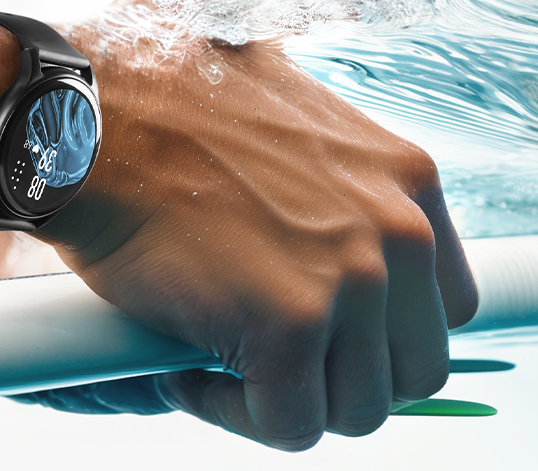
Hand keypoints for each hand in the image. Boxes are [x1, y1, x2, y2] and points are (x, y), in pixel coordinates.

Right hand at [30, 8, 476, 449]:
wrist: (91, 121)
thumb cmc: (165, 113)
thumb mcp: (290, 126)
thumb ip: (335, 190)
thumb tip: (325, 251)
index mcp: (408, 182)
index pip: (446, 306)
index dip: (382, 336)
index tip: (322, 336)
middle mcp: (400, 232)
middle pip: (417, 368)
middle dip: (342, 378)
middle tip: (269, 362)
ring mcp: (352, 281)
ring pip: (359, 410)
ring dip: (290, 403)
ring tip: (223, 369)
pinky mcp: (291, 325)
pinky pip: (291, 425)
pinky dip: (236, 416)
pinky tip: (186, 374)